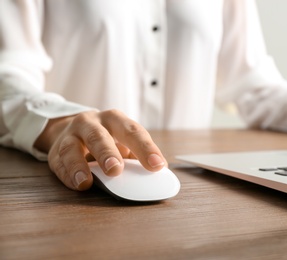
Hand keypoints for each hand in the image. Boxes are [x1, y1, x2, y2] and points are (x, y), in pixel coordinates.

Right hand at [34, 110, 166, 190]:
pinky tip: (77, 185)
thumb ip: (138, 155)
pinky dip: (68, 175)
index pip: (132, 131)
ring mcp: (71, 136)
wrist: (71, 129)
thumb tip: (162, 172)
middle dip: (107, 153)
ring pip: (72, 148)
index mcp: (115, 119)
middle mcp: (91, 123)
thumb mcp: (124, 141)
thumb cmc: (107, 138)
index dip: (146, 148)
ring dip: (80, 166)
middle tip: (116, 170)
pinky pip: (59, 163)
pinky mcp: (55, 152)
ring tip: (87, 182)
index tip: (157, 165)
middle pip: (99, 136)